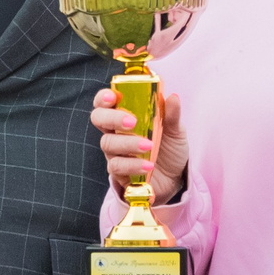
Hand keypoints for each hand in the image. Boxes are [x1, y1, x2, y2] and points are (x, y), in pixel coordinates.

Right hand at [89, 86, 186, 202]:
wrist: (174, 177)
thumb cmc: (169, 149)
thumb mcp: (175, 130)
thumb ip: (172, 115)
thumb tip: (173, 97)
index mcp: (125, 116)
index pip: (105, 103)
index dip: (103, 98)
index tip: (112, 97)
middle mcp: (115, 132)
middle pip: (98, 119)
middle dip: (112, 118)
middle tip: (131, 122)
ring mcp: (115, 152)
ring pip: (108, 143)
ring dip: (128, 143)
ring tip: (149, 146)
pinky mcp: (118, 172)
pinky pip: (116, 166)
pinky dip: (133, 164)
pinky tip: (149, 165)